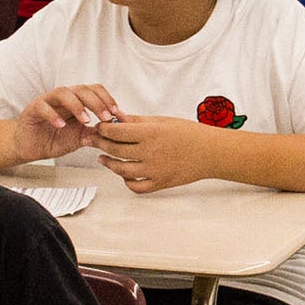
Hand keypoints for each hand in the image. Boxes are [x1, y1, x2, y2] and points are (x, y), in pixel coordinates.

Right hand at [9, 83, 123, 162]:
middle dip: (97, 102)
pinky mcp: (33, 109)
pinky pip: (44, 106)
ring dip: (77, 105)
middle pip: (82, 89)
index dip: (108, 99)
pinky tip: (61, 125)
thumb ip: (95, 133)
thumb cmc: (54, 139)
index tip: (118, 114)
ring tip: (85, 120)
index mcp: (77, 100)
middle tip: (106, 117)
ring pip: (63, 92)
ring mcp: (48, 101)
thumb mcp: (80, 138)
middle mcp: (64, 97)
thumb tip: (116, 132)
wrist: (30, 147)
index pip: (95, 90)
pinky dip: (53, 115)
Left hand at [93, 116, 218, 193]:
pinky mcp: (160, 183)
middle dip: (100, 144)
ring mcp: (155, 170)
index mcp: (151, 133)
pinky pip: (136, 186)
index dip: (103, 129)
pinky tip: (124, 173)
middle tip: (93, 140)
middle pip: (115, 150)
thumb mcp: (162, 121)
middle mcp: (151, 153)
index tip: (98, 127)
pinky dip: (126, 181)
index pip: (117, 132)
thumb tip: (116, 118)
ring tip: (102, 158)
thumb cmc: (189, 133)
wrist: (211, 152)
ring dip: (108, 163)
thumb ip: (138, 121)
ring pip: (121, 169)